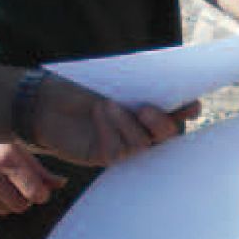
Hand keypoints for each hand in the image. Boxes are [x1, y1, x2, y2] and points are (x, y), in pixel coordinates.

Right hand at [0, 137, 60, 216]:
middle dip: (24, 198)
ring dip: (7, 201)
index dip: (42, 193)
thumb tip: (62, 184)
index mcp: (6, 158)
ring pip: (2, 210)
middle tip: (20, 184)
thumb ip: (39, 168)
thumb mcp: (17, 146)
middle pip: (19, 206)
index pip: (34, 193)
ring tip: (2, 182)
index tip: (41, 189)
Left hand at [26, 76, 193, 167]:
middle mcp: (141, 129)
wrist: (46, 102)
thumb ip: (135, 84)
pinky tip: (99, 113)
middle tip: (146, 109)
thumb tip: (162, 81)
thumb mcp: (109, 81)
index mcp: (148, 106)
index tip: (192, 105)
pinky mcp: (106, 156)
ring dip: (126, 124)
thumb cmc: (79, 87)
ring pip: (141, 143)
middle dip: (161, 123)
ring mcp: (125, 145)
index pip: (177, 112)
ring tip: (108, 104)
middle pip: (166, 135)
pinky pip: (117, 150)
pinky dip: (109, 130)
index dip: (187, 110)